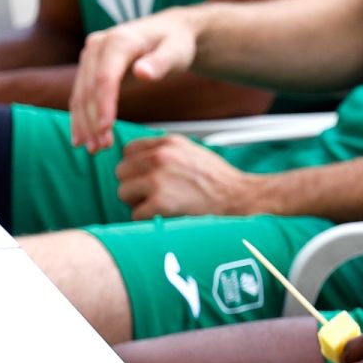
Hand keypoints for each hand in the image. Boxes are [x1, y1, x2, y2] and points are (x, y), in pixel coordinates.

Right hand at [71, 10, 202, 150]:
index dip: (103, 104)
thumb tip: (141, 73)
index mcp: (119, 40)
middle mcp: (98, 45)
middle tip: (100, 148)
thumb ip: (161, 63)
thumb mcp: (177, 52)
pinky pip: (80, 94)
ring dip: (84, 123)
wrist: (170, 31)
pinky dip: (81, 116)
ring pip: (80, 94)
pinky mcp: (89, 66)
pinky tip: (83, 138)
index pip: (105, 77)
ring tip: (93, 149)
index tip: (106, 128)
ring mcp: (90, 55)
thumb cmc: (177, 43)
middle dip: (92, 120)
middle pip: (89, 88)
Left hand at [114, 134, 262, 218]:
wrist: (240, 197)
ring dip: (139, 203)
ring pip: (124, 193)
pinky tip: (167, 215)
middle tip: (155, 194)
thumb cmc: (218, 180)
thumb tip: (138, 161)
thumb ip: (165, 152)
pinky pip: (136, 214)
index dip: (136, 167)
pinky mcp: (160, 203)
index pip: (129, 151)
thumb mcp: (192, 152)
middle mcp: (160, 157)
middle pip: (122, 172)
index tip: (148, 177)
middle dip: (134, 185)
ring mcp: (158, 180)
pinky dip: (149, 219)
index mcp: (168, 142)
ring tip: (162, 204)